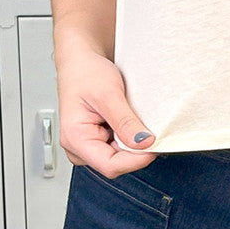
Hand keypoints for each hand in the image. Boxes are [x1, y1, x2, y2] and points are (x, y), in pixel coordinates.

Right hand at [56, 45, 157, 177]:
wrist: (81, 62)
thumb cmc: (85, 73)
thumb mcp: (108, 94)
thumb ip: (125, 122)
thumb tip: (144, 143)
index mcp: (75, 139)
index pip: (110, 166)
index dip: (136, 159)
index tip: (155, 145)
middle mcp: (78, 148)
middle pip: (116, 163)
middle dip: (134, 149)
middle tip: (147, 126)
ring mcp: (86, 147)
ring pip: (119, 157)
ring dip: (131, 142)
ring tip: (131, 118)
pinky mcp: (96, 142)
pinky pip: (118, 148)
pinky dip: (128, 137)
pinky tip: (127, 121)